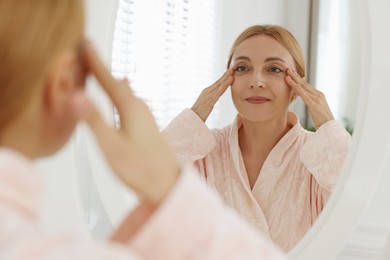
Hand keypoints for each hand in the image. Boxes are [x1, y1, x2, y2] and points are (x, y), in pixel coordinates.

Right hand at [73, 41, 179, 205]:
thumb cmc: (141, 168)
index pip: (107, 79)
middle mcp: (140, 107)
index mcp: (131, 108)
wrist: (168, 184)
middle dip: (99, 69)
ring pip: (123, 92)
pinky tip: (118, 97)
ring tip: (97, 72)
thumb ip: (93, 120)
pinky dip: (117, 94)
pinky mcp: (146, 125)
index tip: (84, 42)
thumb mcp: (111, 146)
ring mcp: (145, 116)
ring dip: (108, 81)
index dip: (94, 61)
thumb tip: (76, 95)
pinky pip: (128, 102)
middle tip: (85, 54)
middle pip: (115, 83)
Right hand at [191, 69, 233, 121]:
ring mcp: (208, 95)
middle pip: (218, 82)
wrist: (192, 119)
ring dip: (226, 78)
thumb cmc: (198, 114)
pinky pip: (219, 91)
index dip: (223, 77)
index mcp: (206, 92)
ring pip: (220, 85)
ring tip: (232, 72)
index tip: (229, 72)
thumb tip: (214, 98)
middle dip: (226, 74)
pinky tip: (230, 80)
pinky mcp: (210, 100)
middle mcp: (206, 91)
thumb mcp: (205, 105)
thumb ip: (210, 100)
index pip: (216, 83)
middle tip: (232, 67)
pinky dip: (225, 85)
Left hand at [285, 68, 333, 128]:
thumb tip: (306, 101)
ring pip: (303, 87)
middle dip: (295, 76)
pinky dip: (296, 88)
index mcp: (319, 95)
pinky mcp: (314, 104)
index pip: (307, 85)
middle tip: (288, 69)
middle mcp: (318, 94)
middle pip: (304, 83)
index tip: (292, 73)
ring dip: (294, 79)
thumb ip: (311, 103)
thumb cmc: (322, 121)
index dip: (299, 79)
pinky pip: (303, 94)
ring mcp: (316, 98)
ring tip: (287, 73)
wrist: (330, 128)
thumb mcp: (316, 110)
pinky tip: (291, 84)